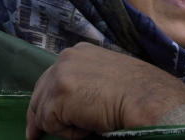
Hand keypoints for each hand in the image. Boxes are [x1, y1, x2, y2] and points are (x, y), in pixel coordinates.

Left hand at [26, 43, 184, 138]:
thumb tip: (74, 103)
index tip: (41, 116)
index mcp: (80, 53)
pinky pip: (50, 124)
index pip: (53, 78)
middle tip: (33, 135)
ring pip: (44, 111)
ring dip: (64, 126)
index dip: (46, 99)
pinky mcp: (59, 94)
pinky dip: (68, 133)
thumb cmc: (140, 94)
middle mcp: (66, 58)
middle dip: (37, 116)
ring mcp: (60, 74)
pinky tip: (89, 128)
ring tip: (88, 128)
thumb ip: (87, 82)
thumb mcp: (109, 78)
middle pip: (40, 92)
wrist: (151, 99)